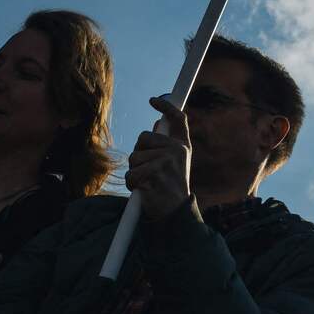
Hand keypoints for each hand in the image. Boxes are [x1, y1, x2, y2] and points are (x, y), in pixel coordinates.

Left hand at [125, 97, 194, 223]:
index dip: (165, 107)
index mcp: (182, 146)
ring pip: (134, 158)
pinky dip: (132, 185)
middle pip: (143, 138)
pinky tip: (144, 191)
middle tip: (149, 171)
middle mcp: (176, 150)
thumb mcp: (175, 163)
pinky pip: (131, 174)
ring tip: (148, 184)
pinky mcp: (153, 174)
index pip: (178, 119)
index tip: (153, 100)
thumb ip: (166, 144)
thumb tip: (156, 123)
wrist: (177, 213)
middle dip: (139, 154)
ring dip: (135, 172)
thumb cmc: (172, 188)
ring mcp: (165, 161)